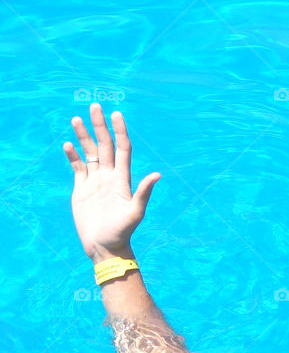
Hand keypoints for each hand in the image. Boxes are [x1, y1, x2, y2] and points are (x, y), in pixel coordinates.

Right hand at [63, 103, 161, 260]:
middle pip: (105, 145)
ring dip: (84, 136)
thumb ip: (144, 193)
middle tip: (95, 106)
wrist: (105, 246)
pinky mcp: (82, 189)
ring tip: (76, 119)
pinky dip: (73, 156)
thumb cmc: (122, 231)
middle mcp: (110, 177)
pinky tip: (68, 145)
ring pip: (90, 153)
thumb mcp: (135, 212)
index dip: (120, 132)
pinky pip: (77, 168)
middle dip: (100, 126)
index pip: (122, 149)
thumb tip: (157, 175)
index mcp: (123, 179)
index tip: (116, 114)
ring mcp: (95, 182)